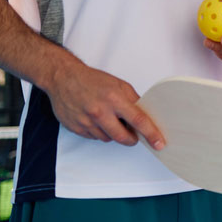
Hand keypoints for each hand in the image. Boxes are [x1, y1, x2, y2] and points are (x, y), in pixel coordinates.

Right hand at [46, 62, 163, 148]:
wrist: (63, 78)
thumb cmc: (91, 80)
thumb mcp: (118, 84)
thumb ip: (132, 101)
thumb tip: (145, 116)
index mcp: (114, 99)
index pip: (138, 120)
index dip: (151, 133)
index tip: (159, 143)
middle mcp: (100, 112)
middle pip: (123, 137)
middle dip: (132, 139)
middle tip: (133, 134)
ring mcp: (87, 122)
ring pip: (108, 139)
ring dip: (113, 133)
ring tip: (109, 119)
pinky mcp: (77, 128)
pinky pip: (95, 138)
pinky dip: (100, 132)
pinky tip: (96, 120)